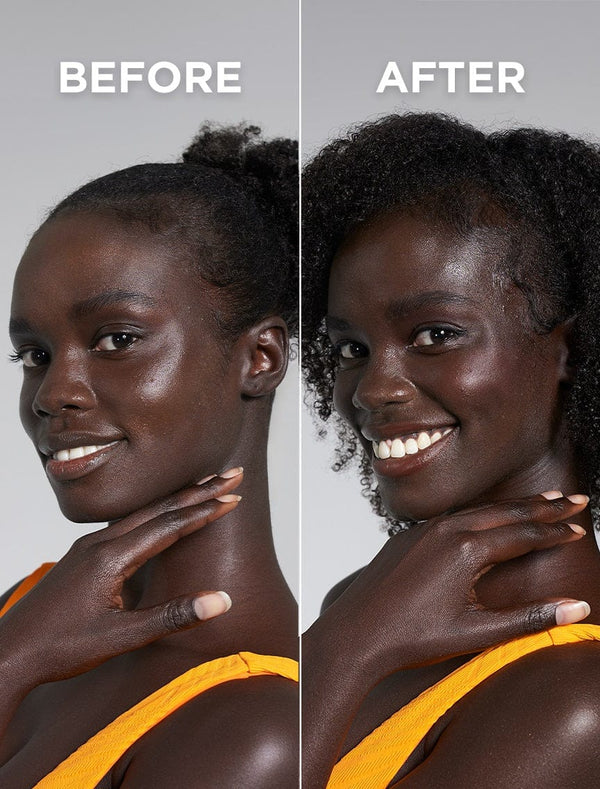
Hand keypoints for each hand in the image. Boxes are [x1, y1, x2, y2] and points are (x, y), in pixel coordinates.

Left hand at [0, 468, 242, 688]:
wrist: (8, 653)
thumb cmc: (61, 648)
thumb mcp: (121, 638)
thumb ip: (172, 616)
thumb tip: (221, 600)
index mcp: (111, 558)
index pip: (169, 526)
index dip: (205, 512)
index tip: (234, 498)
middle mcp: (100, 543)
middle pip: (159, 508)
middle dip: (198, 491)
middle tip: (232, 474)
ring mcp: (89, 546)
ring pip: (142, 512)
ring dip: (177, 498)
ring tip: (205, 485)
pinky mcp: (83, 554)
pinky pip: (126, 522)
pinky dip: (154, 512)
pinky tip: (160, 513)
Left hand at [328, 492, 589, 681]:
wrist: (355, 633)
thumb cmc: (413, 638)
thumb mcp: (477, 631)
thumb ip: (528, 618)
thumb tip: (577, 607)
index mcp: (466, 550)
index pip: (523, 535)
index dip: (555, 532)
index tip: (581, 528)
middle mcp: (445, 531)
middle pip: (505, 513)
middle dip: (543, 507)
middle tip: (575, 499)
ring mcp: (423, 530)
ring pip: (478, 511)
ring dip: (512, 507)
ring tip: (541, 503)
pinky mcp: (407, 536)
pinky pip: (451, 518)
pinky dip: (480, 514)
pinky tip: (488, 518)